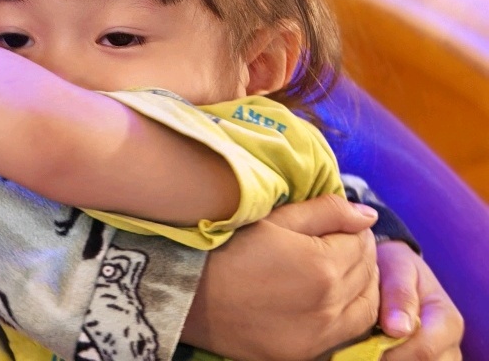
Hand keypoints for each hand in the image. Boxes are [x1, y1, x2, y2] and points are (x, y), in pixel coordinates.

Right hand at [181, 193, 378, 360]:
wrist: (189, 295)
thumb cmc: (225, 246)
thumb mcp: (272, 218)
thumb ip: (325, 212)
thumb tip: (368, 215)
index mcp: (322, 266)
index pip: (361, 242)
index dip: (354, 227)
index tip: (341, 222)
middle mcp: (329, 306)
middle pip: (368, 275)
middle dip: (362, 253)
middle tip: (344, 240)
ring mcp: (320, 338)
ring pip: (367, 309)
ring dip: (364, 286)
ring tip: (344, 269)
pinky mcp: (306, 356)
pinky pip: (347, 336)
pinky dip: (351, 314)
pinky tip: (333, 298)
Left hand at [375, 241, 462, 360]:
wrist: (394, 268)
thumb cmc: (396, 266)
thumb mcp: (398, 268)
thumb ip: (399, 295)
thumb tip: (398, 330)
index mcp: (448, 321)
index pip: (425, 350)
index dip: (393, 349)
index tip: (368, 336)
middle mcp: (450, 345)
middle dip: (390, 356)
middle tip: (366, 337)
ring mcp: (442, 357)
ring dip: (391, 357)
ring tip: (372, 337)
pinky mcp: (426, 360)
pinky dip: (391, 357)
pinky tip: (378, 345)